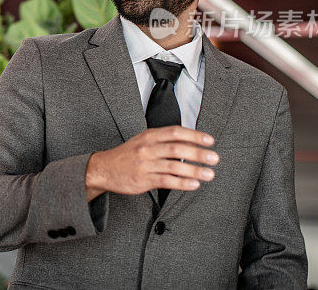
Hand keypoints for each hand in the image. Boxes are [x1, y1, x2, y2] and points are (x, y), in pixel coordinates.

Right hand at [85, 126, 218, 200]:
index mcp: (149, 136)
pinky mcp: (143, 180)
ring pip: (174, 166)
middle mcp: (147, 148)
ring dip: (194, 170)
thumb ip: (163, 140)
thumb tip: (190, 142)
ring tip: (209, 174)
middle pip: (177, 149)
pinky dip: (182, 183)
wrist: (103, 169)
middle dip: (198, 153)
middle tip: (214, 158)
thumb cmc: (126, 155)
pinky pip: (166, 181)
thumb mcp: (142, 141)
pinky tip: (194, 184)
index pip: (175, 132)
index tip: (209, 140)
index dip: (194, 135)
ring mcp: (145, 164)